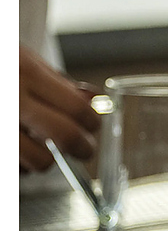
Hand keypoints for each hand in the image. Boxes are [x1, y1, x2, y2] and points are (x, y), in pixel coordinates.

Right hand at [19, 45, 100, 171]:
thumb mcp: (22, 60)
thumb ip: (59, 83)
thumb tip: (95, 100)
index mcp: (24, 74)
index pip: (78, 108)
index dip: (92, 122)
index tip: (92, 126)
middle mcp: (10, 102)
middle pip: (65, 137)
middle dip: (84, 148)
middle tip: (84, 149)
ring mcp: (0, 128)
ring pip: (40, 162)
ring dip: (47, 159)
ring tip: (40, 145)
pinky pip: (17, 170)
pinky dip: (21, 165)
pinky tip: (16, 147)